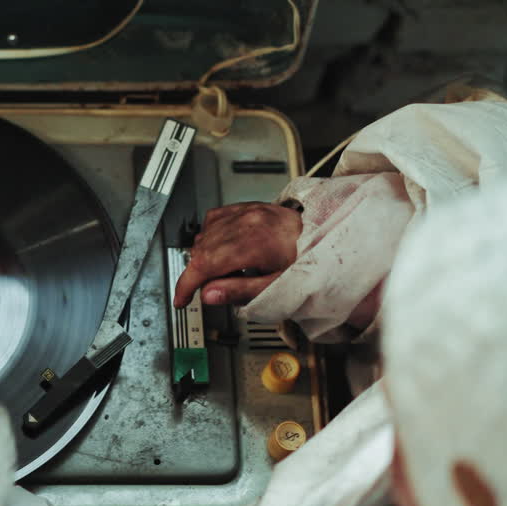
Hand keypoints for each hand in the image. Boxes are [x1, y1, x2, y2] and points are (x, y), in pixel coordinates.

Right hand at [172, 201, 302, 307]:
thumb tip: (209, 295)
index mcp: (255, 242)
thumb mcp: (276, 286)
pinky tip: (221, 248)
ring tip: (225, 271)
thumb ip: (240, 291)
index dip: (186, 284)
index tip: (181, 298)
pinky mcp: (246, 206)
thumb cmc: (306, 262)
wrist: (325, 237)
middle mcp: (247, 221)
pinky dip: (210, 236)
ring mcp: (246, 211)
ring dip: (204, 257)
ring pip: (204, 235)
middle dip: (196, 275)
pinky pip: (213, 219)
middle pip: (201, 250)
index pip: (205, 264)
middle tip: (208, 290)